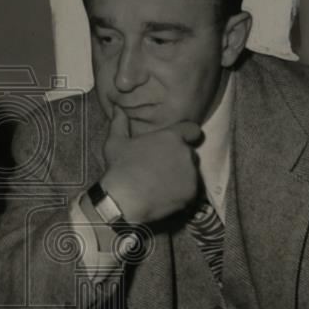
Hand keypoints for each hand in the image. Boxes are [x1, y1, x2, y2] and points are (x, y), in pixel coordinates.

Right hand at [100, 107, 201, 223]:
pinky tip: (164, 195)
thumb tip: (118, 109)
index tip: (179, 142)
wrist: (124, 200)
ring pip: (191, 173)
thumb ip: (119, 122)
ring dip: (181, 176)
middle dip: (179, 159)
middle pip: (190, 153)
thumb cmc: (119, 169)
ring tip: (161, 184)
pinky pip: (190, 190)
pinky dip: (181, 193)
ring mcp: (190, 174)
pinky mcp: (191, 192)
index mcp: (170, 137)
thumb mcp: (115, 142)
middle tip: (161, 168)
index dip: (187, 135)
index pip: (192, 130)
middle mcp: (185, 153)